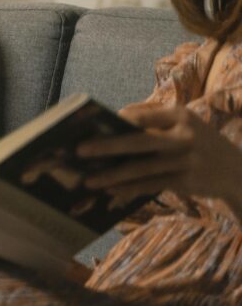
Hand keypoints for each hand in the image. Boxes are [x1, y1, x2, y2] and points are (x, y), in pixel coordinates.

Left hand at [77, 103, 241, 211]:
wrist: (238, 170)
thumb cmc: (198, 141)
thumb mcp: (183, 122)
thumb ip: (152, 116)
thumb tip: (115, 117)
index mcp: (180, 115)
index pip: (142, 116)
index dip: (116, 122)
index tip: (90, 125)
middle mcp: (185, 136)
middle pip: (139, 141)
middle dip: (106, 147)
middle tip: (79, 151)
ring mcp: (186, 160)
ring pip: (142, 168)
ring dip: (112, 175)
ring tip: (88, 180)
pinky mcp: (187, 181)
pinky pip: (151, 185)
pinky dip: (129, 188)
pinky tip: (111, 191)